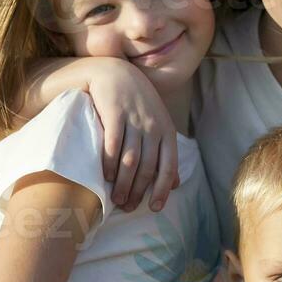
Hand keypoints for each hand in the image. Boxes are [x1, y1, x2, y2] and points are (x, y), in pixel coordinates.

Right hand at [81, 58, 179, 211]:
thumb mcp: (157, 125)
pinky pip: (112, 144)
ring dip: (123, 183)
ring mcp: (134, 119)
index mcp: (167, 131)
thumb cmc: (136, 104)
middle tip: (127, 207)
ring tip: (116, 199)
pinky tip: (105, 176)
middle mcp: (153, 126)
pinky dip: (109, 163)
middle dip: (138, 191)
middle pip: (148, 167)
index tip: (154, 208)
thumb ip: (165, 153)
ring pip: (130, 159)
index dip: (162, 189)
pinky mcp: (114, 113)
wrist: (114, 73)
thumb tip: (175, 184)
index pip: (168, 166)